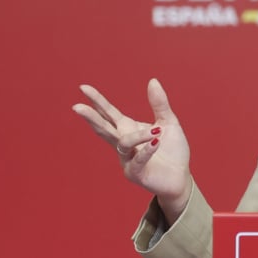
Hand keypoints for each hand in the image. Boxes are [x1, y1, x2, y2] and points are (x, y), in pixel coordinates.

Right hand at [73, 78, 192, 220]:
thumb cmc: (172, 151)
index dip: (97, 101)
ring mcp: (127, 160)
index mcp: (128, 129)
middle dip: (91, 118)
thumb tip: (152, 80)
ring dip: (137, 136)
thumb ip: (159, 104)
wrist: (180, 177)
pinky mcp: (136, 174)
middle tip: (77, 107)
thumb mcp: (168, 122)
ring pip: (123, 144)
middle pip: (104, 129)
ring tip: (155, 131)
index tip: (83, 88)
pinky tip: (156, 142)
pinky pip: (138, 160)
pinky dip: (146, 150)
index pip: (109, 113)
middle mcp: (124, 144)